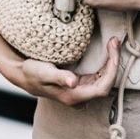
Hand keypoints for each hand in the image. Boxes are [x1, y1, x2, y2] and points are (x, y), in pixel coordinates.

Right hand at [4, 36, 121, 106]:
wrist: (24, 75)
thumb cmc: (33, 73)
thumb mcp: (44, 73)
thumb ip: (60, 78)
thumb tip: (73, 82)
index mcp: (74, 97)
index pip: (103, 88)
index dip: (112, 71)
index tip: (113, 50)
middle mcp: (80, 97)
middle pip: (107, 83)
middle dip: (114, 63)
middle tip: (115, 41)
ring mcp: (82, 92)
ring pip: (105, 79)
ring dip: (111, 62)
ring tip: (113, 43)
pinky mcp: (81, 84)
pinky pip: (99, 75)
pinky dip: (105, 63)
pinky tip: (107, 50)